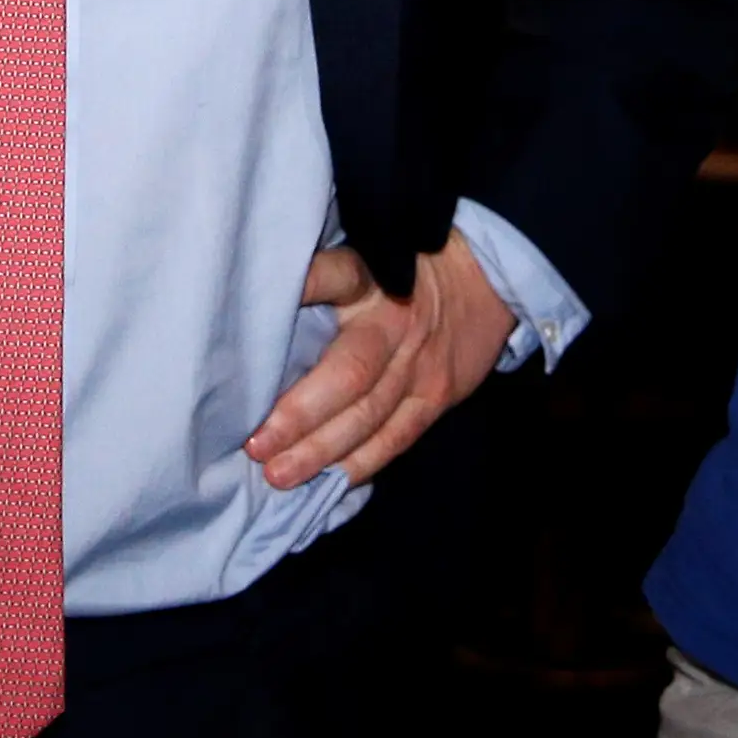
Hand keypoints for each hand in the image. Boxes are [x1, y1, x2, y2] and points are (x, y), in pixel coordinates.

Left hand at [244, 233, 518, 489]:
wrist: (483, 279)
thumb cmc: (404, 268)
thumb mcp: (368, 255)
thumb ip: (324, 280)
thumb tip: (255, 304)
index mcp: (370, 278)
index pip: (335, 276)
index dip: (302, 289)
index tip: (254, 309)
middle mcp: (393, 322)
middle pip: (350, 371)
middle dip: (301, 414)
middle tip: (257, 444)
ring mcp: (419, 365)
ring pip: (369, 414)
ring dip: (322, 450)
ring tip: (279, 474)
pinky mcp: (436, 397)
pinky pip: (396, 438)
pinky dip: (361, 464)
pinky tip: (327, 482)